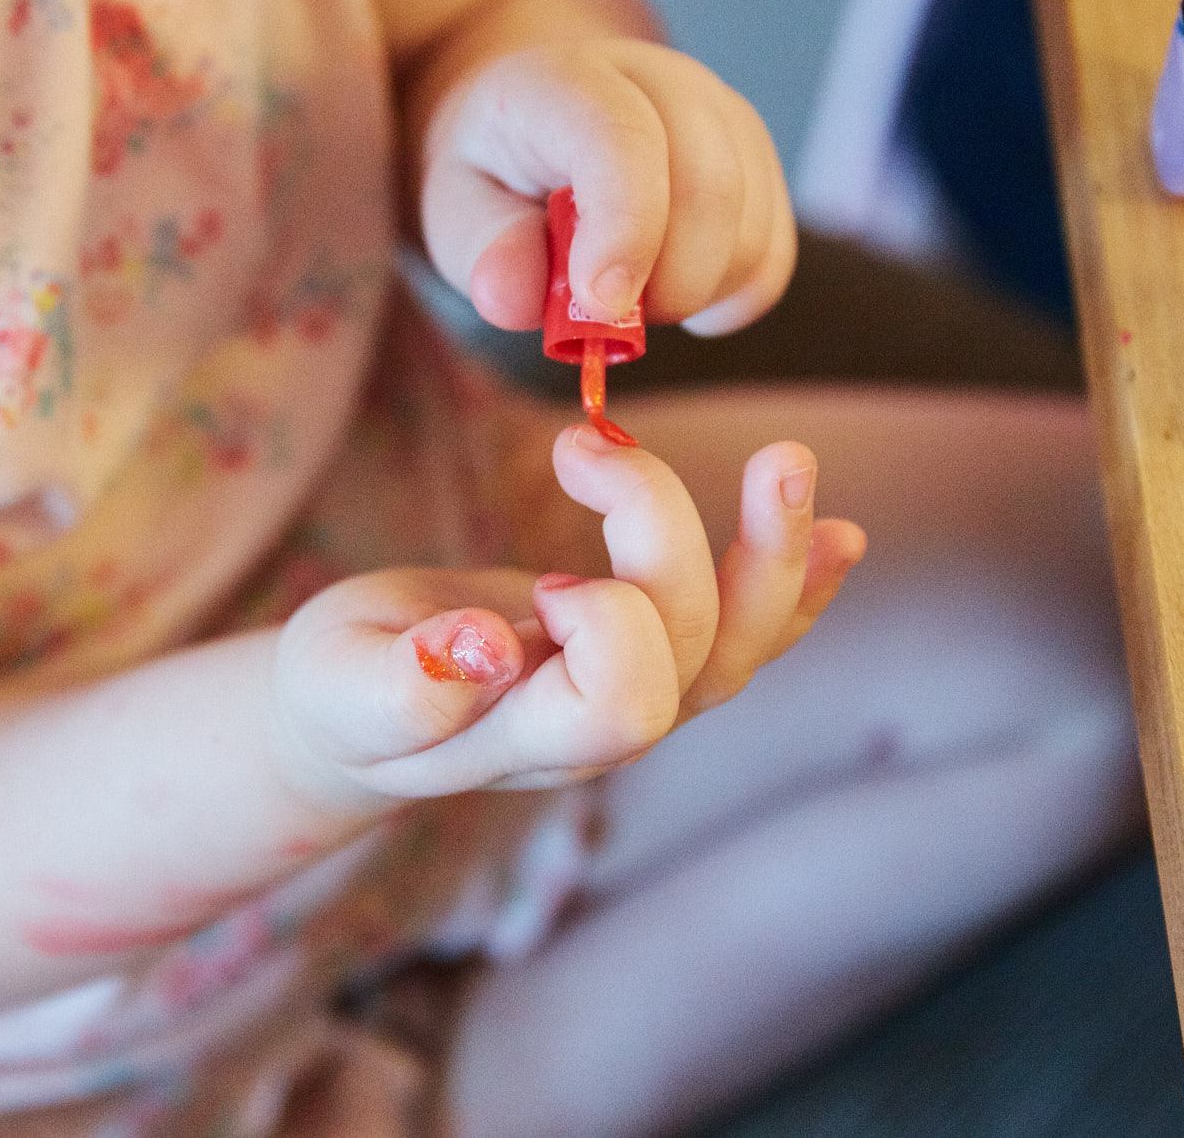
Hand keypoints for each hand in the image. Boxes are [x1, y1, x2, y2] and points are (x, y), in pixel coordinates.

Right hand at [272, 427, 862, 801]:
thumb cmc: (343, 689)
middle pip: (697, 649)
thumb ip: (405, 688)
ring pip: (742, 643)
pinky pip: (745, 634)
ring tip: (786, 459)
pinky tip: (842, 538)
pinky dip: (796, 585)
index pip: (629, 699)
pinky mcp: (651, 656)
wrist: (358, 714)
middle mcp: (606, 728)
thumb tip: (482, 646)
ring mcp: (639, 695)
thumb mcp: (342, 684)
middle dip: (665, 530)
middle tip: (583, 445)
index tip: (538, 583)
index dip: (606, 624)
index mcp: (534, 738)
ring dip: (773, 551)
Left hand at [419, 38, 796, 337]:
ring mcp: (723, 115)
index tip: (603, 307)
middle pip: (708, 187)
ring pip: (750, 228)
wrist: (540, 125)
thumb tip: (515, 297)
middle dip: (664, 284)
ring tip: (630, 291)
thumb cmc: (496, 172)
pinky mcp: (759, 161)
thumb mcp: (455, 207)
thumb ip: (480, 249)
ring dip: (694, 294)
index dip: (625, 231)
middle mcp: (662, 80)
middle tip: (607, 315)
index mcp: (569, 79)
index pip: (621, 140)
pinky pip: (773, 252)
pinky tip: (676, 290)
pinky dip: (730, 296)